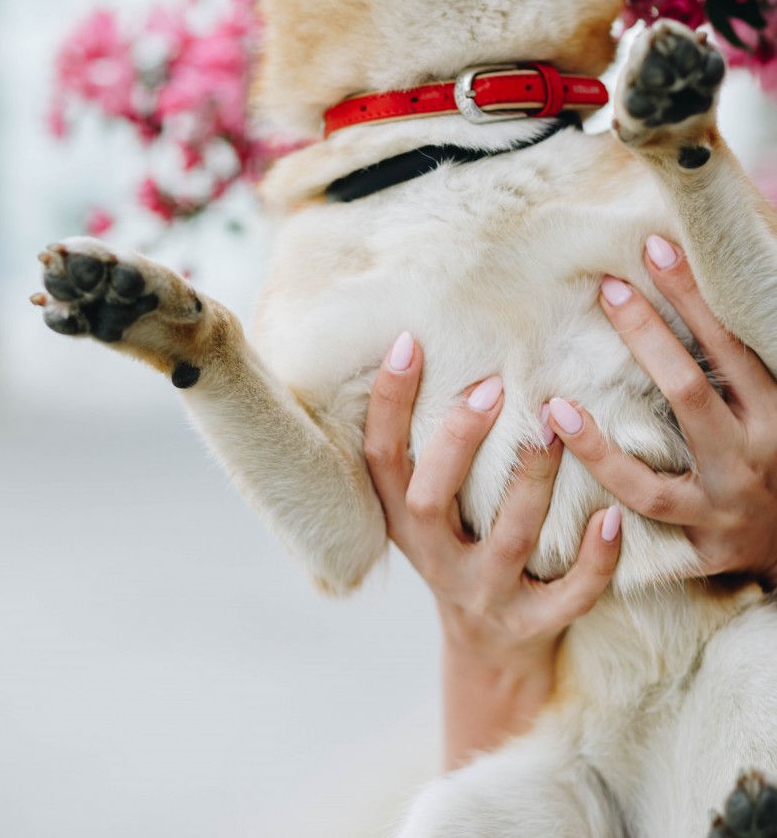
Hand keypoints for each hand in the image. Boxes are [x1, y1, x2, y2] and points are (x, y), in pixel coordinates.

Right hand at [364, 331, 620, 766]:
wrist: (491, 654)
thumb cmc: (465, 545)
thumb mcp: (434, 506)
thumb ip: (436, 447)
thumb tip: (445, 340)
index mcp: (403, 521)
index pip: (380, 459)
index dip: (388, 404)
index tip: (410, 342)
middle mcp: (436, 559)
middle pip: (431, 501)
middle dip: (459, 441)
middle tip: (494, 384)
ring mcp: (486, 594)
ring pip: (509, 539)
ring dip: (533, 481)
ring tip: (557, 427)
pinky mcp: (535, 624)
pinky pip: (569, 595)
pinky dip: (595, 559)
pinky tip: (614, 516)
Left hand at [545, 235, 776, 587]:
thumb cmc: (775, 454)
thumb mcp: (769, 404)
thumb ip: (735, 360)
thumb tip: (691, 287)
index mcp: (772, 411)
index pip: (728, 344)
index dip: (694, 296)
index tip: (655, 249)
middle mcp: (748, 457)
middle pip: (690, 393)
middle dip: (649, 337)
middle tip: (609, 289)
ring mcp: (721, 506)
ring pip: (651, 484)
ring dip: (597, 450)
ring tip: (556, 410)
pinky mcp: (702, 547)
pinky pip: (644, 531)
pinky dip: (604, 510)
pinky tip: (565, 490)